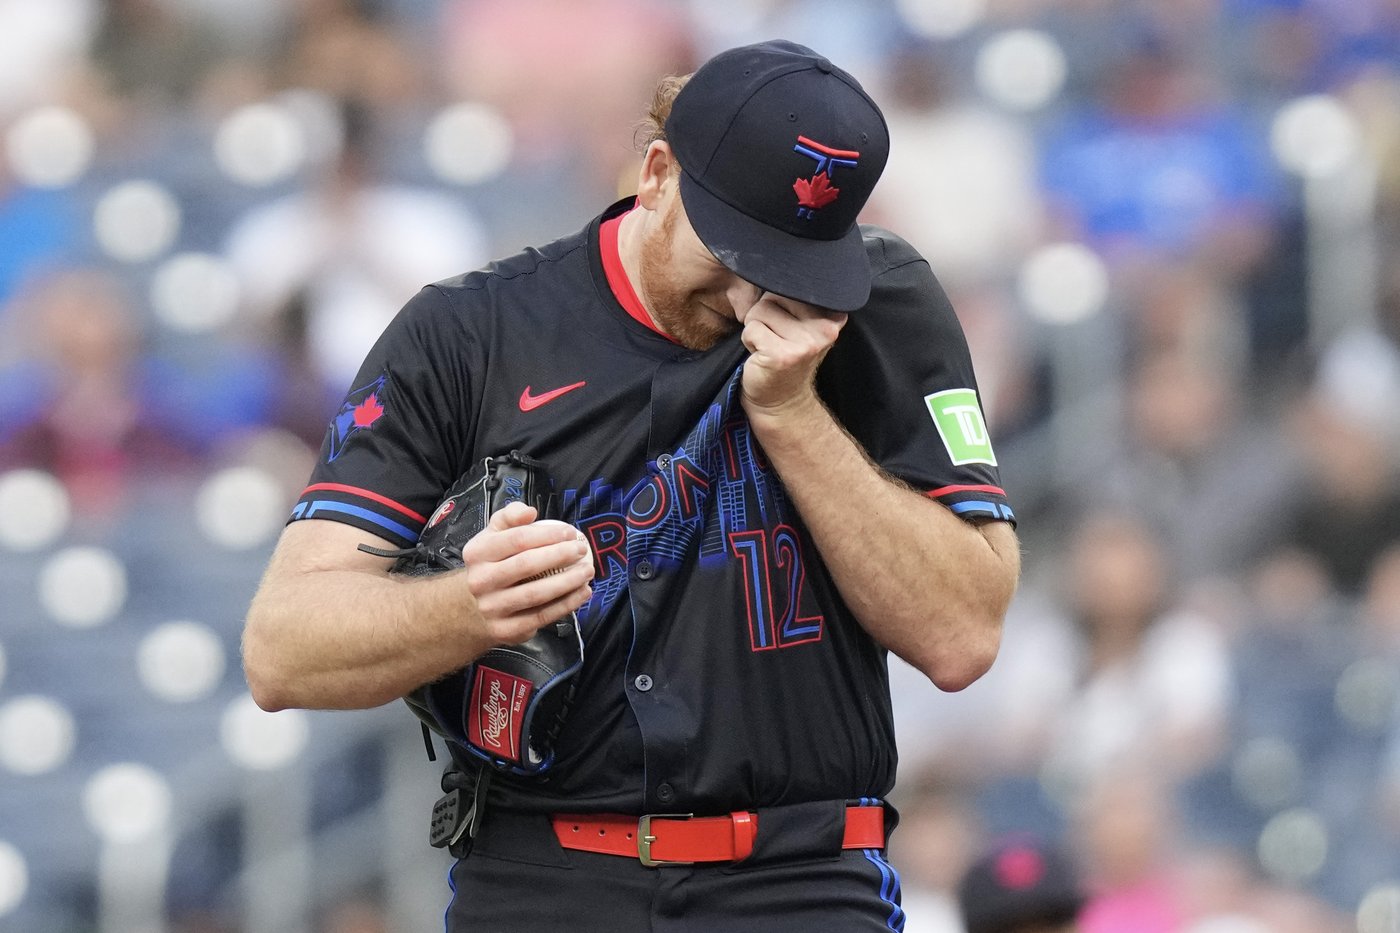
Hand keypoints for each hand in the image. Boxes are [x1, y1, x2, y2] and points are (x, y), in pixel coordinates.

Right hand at [458, 501, 593, 645]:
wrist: (474, 607)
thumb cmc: (494, 563)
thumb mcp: (494, 535)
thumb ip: (510, 516)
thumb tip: (530, 512)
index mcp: (477, 553)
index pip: (516, 539)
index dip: (547, 535)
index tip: (570, 533)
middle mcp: (480, 581)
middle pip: (526, 565)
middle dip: (559, 556)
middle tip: (581, 550)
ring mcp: (492, 608)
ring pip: (535, 594)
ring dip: (567, 582)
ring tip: (587, 571)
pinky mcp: (506, 629)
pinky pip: (541, 616)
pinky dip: (566, 604)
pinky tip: (583, 592)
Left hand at [735, 293, 846, 416]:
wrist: (782, 401)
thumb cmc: (786, 356)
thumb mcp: (802, 323)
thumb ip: (797, 298)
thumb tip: (773, 265)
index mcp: (833, 315)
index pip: (791, 284)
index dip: (779, 303)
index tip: (787, 326)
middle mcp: (825, 327)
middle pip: (773, 295)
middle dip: (766, 315)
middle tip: (776, 338)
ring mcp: (806, 343)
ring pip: (759, 311)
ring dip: (757, 329)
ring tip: (769, 346)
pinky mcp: (783, 355)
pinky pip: (750, 329)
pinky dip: (750, 342)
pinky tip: (762, 356)